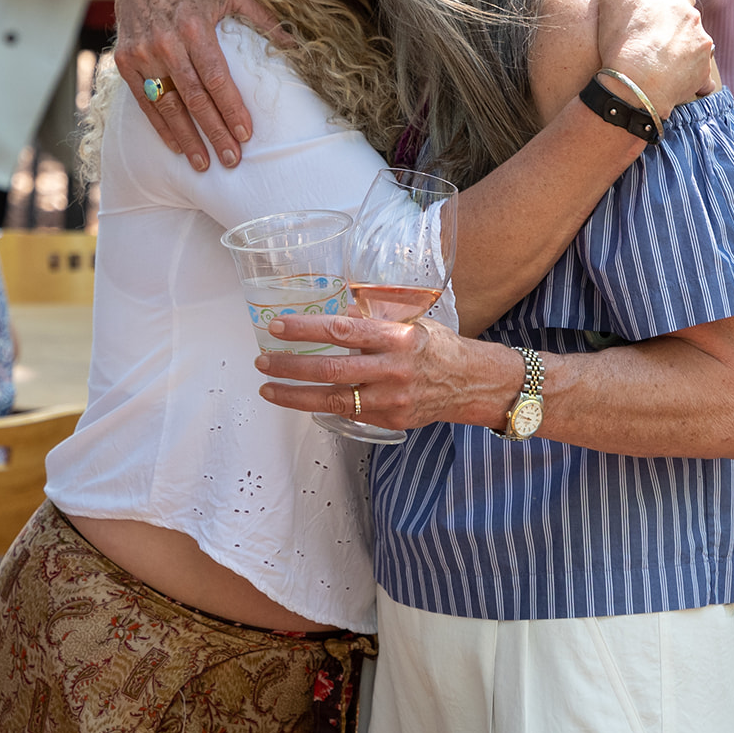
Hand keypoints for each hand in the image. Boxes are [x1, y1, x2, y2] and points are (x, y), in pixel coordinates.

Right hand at [113, 0, 287, 168]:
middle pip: (195, 97)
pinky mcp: (125, 63)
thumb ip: (262, 17)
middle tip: (231, 159)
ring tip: (204, 164)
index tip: (246, 134)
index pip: (216, 77)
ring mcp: (143, 55)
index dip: (231, 108)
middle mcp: (166, 43)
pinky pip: (145, 102)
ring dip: (187, 138)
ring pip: (169, 105)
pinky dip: (161, 127)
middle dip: (215, 131)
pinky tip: (177, 146)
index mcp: (194, 26)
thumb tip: (294, 44)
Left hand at [254, 310, 522, 432]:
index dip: (306, 330)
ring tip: (268, 387)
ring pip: (333, 400)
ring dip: (295, 395)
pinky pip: (348, 414)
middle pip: (331, 370)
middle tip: (262, 360)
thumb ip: (374, 321)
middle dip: (290, 366)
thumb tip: (337, 313)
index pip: (341, 332)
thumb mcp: (410, 322)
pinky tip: (299, 400)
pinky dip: (320, 407)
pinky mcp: (390, 419)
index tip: (277, 326)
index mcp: (396, 337)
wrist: (471, 384)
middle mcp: (392, 369)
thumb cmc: (437, 346)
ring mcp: (390, 399)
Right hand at [595, 0, 714, 117]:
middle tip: (673, 13)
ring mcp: (698, 43)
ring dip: (690, 40)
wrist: (635, 84)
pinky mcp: (702, 71)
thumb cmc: (620, 39)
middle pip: (688, 6)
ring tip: (679, 49)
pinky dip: (696, 75)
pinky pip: (702, 73)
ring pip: (698, 36)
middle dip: (681, 7)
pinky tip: (690, 82)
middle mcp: (688, 16)